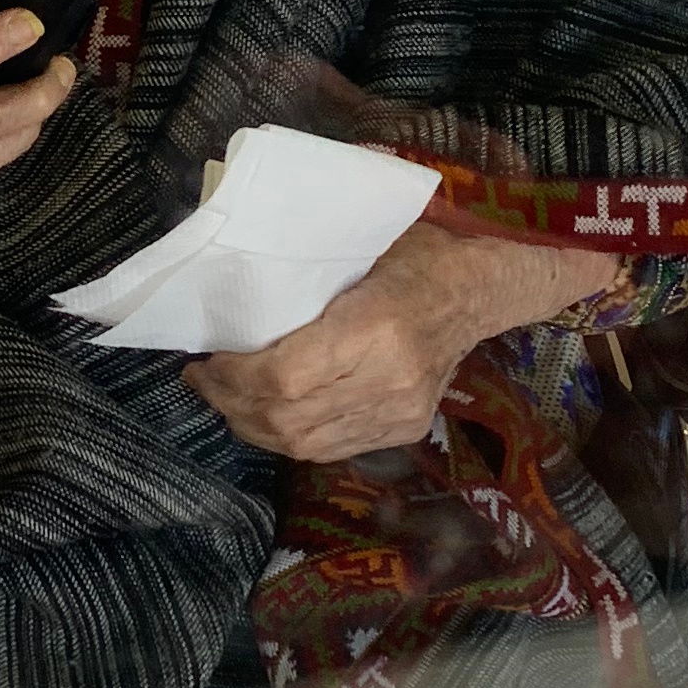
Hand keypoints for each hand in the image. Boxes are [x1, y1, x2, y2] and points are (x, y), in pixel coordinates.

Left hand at [185, 222, 618, 462]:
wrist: (484, 287)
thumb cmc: (418, 249)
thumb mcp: (361, 239)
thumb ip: (301, 264)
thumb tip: (228, 262)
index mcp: (376, 327)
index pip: (283, 378)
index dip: (233, 378)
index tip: (205, 357)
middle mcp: (390, 380)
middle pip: (286, 419)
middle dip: (232, 405)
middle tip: (204, 379)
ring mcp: (400, 412)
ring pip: (303, 444)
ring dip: (253, 425)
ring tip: (227, 397)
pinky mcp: (405, 429)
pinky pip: (329, 448)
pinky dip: (289, 434)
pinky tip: (268, 412)